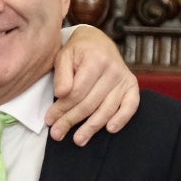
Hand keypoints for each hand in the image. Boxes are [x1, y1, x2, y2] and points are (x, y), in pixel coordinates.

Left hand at [47, 25, 139, 143]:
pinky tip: (110, 129)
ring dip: (92, 127)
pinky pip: (131, 105)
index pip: (77, 92)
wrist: (98, 41)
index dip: (62, 108)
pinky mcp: (132, 85)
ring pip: (107, 108)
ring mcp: (124, 78)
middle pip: (90, 102)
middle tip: (57, 134)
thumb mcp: (63, 56)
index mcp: (95, 60)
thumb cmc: (77, 51)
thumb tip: (61, 93)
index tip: (49, 120)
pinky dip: (122, 119)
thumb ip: (62, 74)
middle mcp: (113, 70)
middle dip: (72, 120)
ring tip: (78, 140)